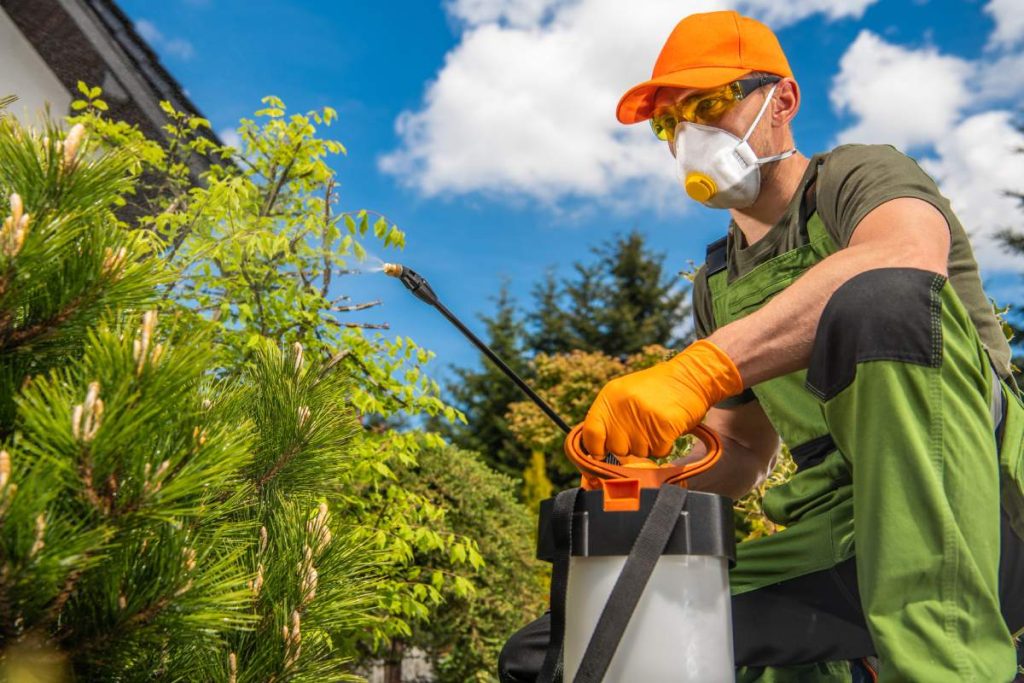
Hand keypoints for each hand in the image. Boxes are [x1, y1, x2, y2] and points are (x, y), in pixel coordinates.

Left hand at [581, 339, 743, 457]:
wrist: (691, 377)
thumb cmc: (656, 390)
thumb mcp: (625, 394)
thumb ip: (609, 417)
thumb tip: (594, 450)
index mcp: (609, 397)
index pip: (590, 434)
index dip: (596, 448)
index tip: (604, 452)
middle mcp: (623, 406)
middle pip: (616, 449)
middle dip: (628, 447)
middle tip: (642, 430)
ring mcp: (644, 416)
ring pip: (639, 453)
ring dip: (648, 446)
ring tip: (656, 425)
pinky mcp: (664, 426)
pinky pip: (659, 452)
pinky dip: (664, 446)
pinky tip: (667, 429)